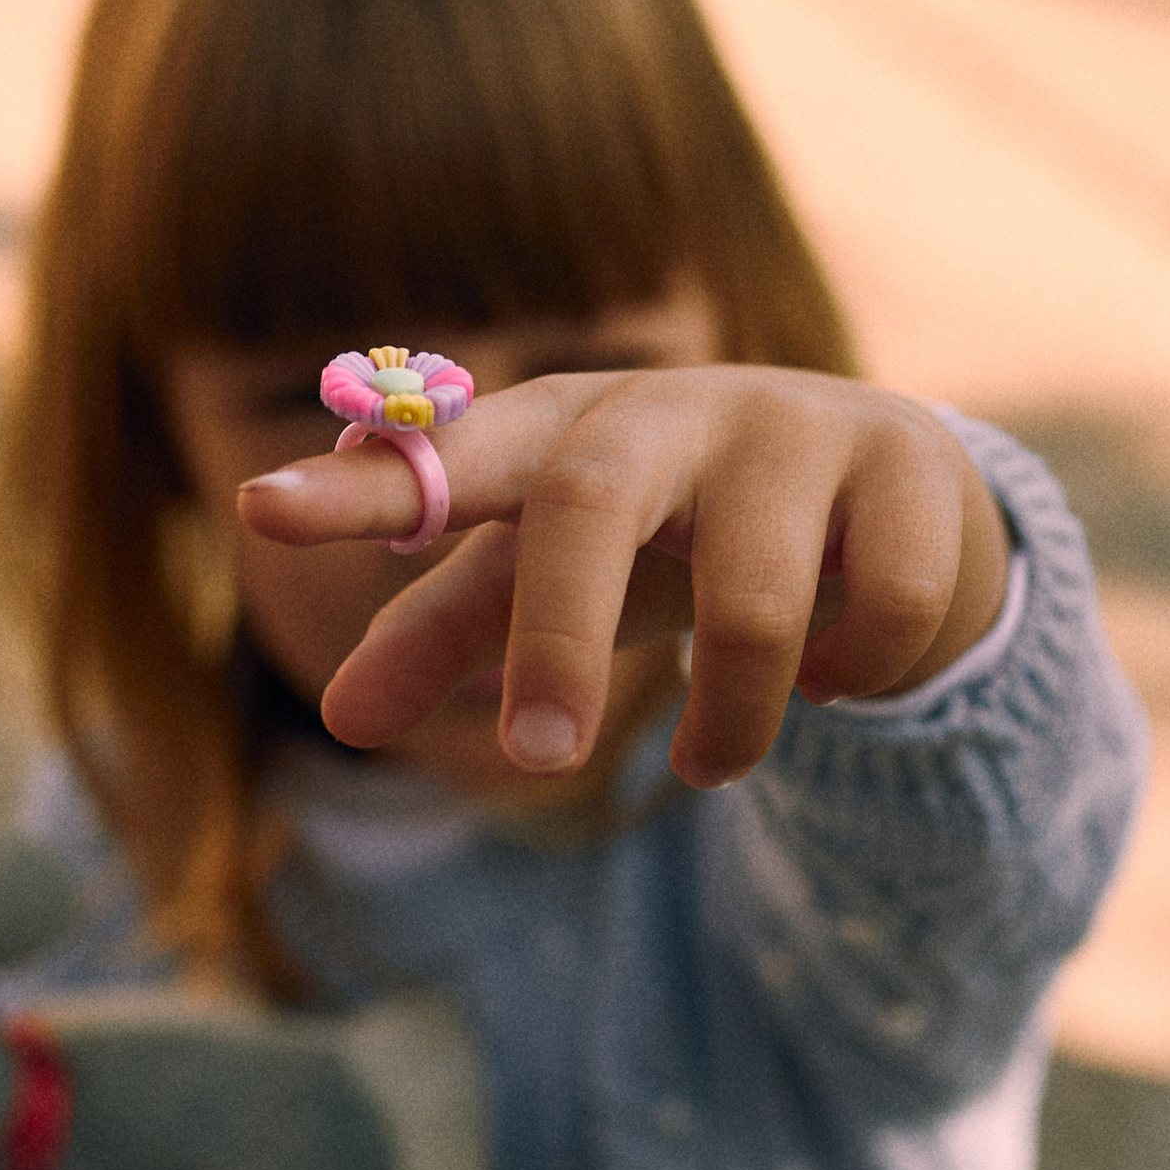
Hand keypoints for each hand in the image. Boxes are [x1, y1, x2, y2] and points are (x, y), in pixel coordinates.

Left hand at [241, 369, 1008, 791]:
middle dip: (561, 638)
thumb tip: (340, 721)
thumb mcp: (561, 574)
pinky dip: (852, 678)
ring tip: (708, 761)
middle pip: (589, 502)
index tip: (258, 511)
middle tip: (534, 759)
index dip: (359, 485)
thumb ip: (451, 635)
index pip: (448, 453)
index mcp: (566, 432)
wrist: (893, 488)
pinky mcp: (911, 469)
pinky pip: (877, 611)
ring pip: (755, 598)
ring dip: (729, 716)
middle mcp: (673, 408)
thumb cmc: (681, 530)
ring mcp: (799, 425)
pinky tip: (843, 678)